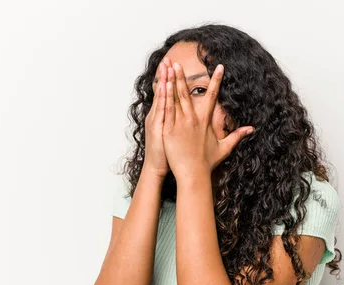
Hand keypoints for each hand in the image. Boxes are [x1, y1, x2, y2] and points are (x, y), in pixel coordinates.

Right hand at [143, 57, 171, 178]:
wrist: (157, 166)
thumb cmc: (167, 153)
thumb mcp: (172, 135)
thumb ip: (178, 123)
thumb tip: (186, 115)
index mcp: (164, 116)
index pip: (166, 94)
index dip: (169, 79)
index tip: (172, 65)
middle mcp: (159, 115)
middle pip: (163, 91)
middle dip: (165, 74)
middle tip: (168, 58)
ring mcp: (158, 120)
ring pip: (162, 97)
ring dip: (164, 80)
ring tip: (166, 66)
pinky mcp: (158, 127)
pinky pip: (162, 109)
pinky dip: (162, 96)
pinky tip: (164, 85)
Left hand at [162, 62, 254, 179]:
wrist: (193, 174)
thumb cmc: (207, 162)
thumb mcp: (225, 147)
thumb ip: (237, 136)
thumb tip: (252, 129)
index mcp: (205, 121)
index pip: (212, 96)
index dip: (216, 80)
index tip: (220, 67)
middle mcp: (193, 119)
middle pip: (187, 93)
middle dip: (183, 77)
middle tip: (178, 63)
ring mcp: (179, 124)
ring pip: (174, 98)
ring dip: (171, 82)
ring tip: (167, 69)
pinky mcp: (168, 130)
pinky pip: (165, 110)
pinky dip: (163, 97)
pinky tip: (161, 86)